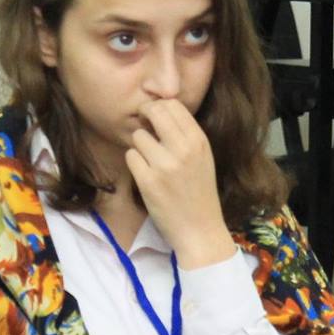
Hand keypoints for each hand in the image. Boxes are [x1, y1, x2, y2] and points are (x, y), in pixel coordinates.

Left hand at [127, 100, 234, 265]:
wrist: (200, 229)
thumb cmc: (200, 192)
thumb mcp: (203, 157)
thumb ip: (185, 135)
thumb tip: (160, 112)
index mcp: (199, 141)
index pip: (174, 105)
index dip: (159, 107)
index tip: (153, 116)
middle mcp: (183, 149)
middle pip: (154, 113)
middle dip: (144, 116)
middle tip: (143, 126)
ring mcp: (165, 165)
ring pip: (138, 136)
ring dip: (140, 145)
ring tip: (149, 159)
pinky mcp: (148, 181)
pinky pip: (131, 156)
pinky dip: (135, 163)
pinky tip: (145, 173)